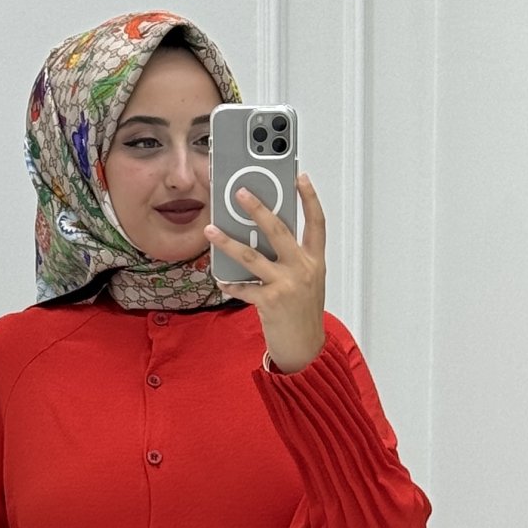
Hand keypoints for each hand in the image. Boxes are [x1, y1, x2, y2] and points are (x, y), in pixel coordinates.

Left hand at [204, 173, 326, 373]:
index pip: (316, 223)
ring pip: (252, 256)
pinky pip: (243, 288)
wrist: (306, 349)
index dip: (309, 198)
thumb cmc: (304, 314)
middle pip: (279, 230)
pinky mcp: (270, 302)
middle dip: (258, 208)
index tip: (300, 177)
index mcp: (315, 261)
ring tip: (211, 231)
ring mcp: (286, 285)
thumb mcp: (308, 282)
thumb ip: (293, 259)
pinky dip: (230, 283)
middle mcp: (303, 269)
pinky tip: (220, 278)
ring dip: (228, 242)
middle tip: (240, 192)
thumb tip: (265, 239)